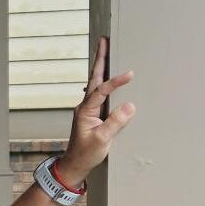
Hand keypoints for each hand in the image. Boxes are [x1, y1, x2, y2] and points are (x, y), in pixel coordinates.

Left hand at [56, 35, 135, 185]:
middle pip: (94, 77)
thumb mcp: (102, 140)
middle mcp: (85, 105)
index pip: (101, 90)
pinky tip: (107, 74)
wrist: (74, 165)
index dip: (115, 81)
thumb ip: (115, 123)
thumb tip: (130, 106)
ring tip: (106, 50)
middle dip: (100, 59)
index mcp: (85, 110)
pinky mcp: (93, 113)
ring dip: (101, 66)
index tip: (129, 74)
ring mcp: (88, 108)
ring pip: (95, 82)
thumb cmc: (86, 154)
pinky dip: (104, 79)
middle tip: (104, 40)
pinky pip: (99, 92)